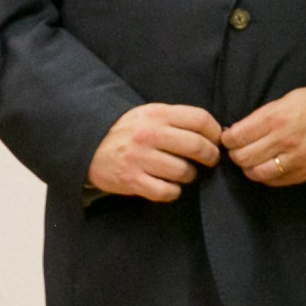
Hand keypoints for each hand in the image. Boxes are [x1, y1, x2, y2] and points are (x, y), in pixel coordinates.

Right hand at [88, 102, 222, 202]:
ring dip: (191, 175)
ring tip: (185, 173)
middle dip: (211, 156)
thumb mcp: (150, 114)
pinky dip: (173, 191)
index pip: (201, 120)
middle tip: (210, 160)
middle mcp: (149, 135)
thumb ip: (179, 119)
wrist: (89, 145)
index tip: (217, 140)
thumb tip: (216, 132)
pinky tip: (170, 186)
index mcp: (157, 114)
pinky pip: (166, 191)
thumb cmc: (129, 130)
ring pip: (184, 171)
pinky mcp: (131, 180)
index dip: (216, 132)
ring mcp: (139, 158)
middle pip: (197, 146)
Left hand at [224, 86, 305, 187]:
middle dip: (236, 153)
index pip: (236, 137)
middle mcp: (284, 141)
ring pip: (255, 173)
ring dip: (249, 167)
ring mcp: (296, 160)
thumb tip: (241, 130)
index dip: (228, 138)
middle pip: (242, 157)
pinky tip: (269, 167)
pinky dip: (266, 176)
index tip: (230, 137)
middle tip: (240, 149)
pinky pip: (275, 181)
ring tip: (254, 160)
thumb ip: (265, 114)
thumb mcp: (292, 97)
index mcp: (277, 118)